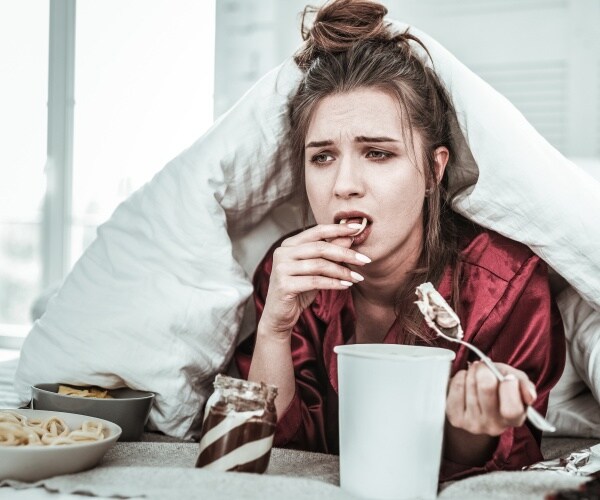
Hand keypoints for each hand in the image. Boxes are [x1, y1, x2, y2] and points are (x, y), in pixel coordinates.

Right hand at [259, 223, 370, 338]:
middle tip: (365, 260)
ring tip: (357, 278)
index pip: (317, 231)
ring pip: (319, 265)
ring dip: (342, 271)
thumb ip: (330, 253)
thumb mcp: (317, 269)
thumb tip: (350, 237)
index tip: (358, 228)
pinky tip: (346, 286)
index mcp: (289, 244)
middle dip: (345, 253)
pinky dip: (333, 283)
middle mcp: (282, 252)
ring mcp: (281, 268)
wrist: (280, 315)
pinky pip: (315, 281)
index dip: (338, 229)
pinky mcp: (284, 285)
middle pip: (320, 248)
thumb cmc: (299, 289)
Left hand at [446, 361, 537, 435]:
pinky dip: (460, 377)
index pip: (512, 408)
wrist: (477, 398)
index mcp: (514, 419)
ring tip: (475, 373)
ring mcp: (474, 424)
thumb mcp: (516, 382)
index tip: (507, 376)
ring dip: (472, 372)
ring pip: (469, 384)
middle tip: (485, 367)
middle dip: (485, 370)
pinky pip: (456, 387)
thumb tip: (529, 396)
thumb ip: (525, 385)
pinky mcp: (456, 418)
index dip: (509, 386)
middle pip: (486, 388)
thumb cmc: (498, 387)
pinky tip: (465, 381)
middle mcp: (494, 426)